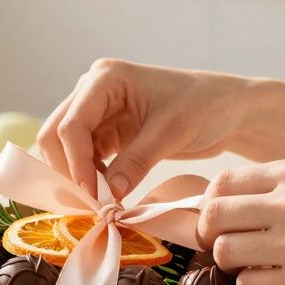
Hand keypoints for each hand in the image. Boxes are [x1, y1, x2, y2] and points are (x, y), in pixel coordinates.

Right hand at [38, 59, 254, 197]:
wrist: (228, 109)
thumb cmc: (206, 106)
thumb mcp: (172, 132)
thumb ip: (136, 162)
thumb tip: (106, 197)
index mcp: (106, 78)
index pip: (71, 125)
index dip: (75, 164)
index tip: (93, 198)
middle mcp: (93, 91)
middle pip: (55, 135)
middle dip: (67, 171)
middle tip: (88, 206)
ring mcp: (97, 112)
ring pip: (64, 149)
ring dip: (76, 177)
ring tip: (99, 204)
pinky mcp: (107, 133)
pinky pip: (84, 159)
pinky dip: (89, 179)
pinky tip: (107, 195)